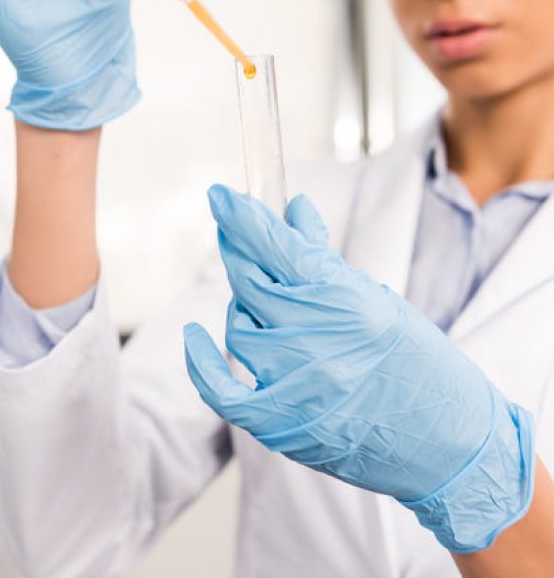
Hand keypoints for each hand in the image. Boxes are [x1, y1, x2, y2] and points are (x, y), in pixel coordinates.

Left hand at [184, 185, 535, 553]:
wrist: (447, 445)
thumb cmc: (421, 363)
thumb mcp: (377, 299)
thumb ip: (323, 257)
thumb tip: (293, 210)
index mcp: (343, 299)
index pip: (276, 246)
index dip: (242, 217)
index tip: (221, 196)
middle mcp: (312, 337)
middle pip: (248, 280)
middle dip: (236, 247)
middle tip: (231, 230)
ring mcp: (293, 382)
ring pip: (238, 326)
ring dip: (246, 307)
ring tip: (268, 303)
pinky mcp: (280, 423)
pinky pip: (221, 390)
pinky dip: (202, 363)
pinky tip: (194, 336)